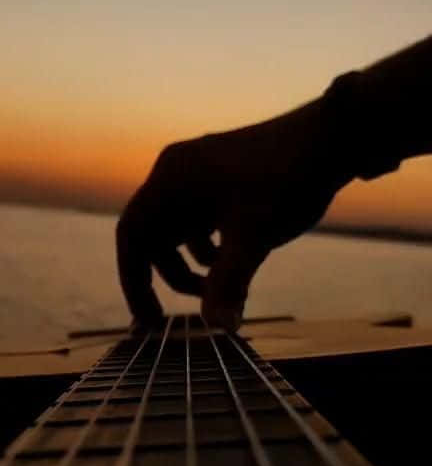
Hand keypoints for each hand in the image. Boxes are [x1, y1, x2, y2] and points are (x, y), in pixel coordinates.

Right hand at [116, 97, 350, 330]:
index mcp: (171, 180)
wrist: (334, 137)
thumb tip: (218, 328)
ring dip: (194, 266)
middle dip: (172, 278)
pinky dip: (211, 248)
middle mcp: (177, 173)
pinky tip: (236, 261)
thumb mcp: (254, 237)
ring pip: (179, 232)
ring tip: (224, 287)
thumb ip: (229, 284)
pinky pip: (200, 220)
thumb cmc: (288, 179)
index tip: (149, 319)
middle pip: (153, 237)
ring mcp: (200, 173)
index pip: (131, 236)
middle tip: (193, 312)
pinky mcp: (223, 178)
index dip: (135, 282)